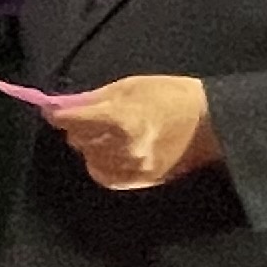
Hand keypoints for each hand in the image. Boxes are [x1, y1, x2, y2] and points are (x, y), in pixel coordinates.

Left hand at [46, 75, 219, 190]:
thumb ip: (94, 99)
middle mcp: (123, 147)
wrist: (213, 123)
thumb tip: (64, 105)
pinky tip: (111, 153)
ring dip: (90, 146)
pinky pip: (105, 176)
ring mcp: (132, 166)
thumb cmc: (172, 96)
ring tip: (106, 134)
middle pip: (77, 139)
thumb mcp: (130, 86)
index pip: (70, 120)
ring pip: (89, 158)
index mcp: (120, 119)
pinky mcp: (141, 180)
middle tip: (90, 118)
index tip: (53, 109)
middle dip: (78, 128)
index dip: (58, 113)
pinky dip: (101, 164)